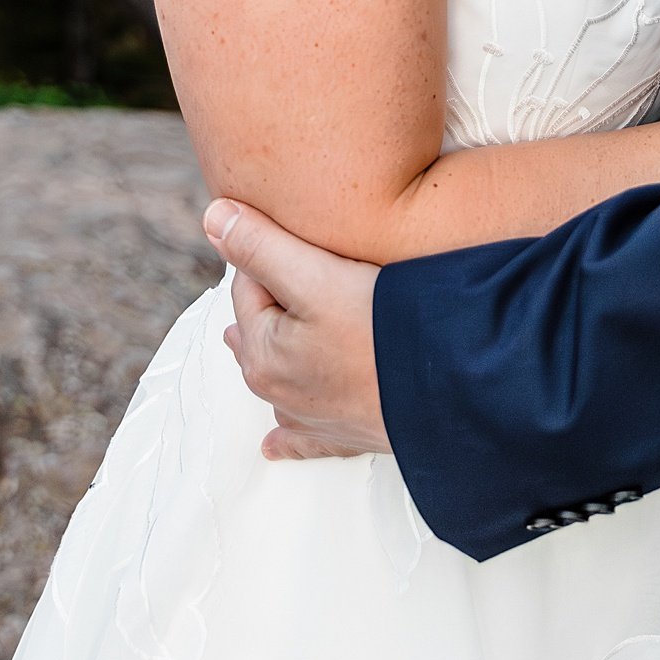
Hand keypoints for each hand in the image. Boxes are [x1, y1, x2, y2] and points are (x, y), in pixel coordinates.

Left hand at [205, 199, 388, 461]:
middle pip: (261, 329)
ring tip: (261, 339)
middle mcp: (276, 392)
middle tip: (295, 273)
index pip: (248, 284)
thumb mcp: (317, 276)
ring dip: (276, 354)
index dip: (273, 253)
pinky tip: (272, 444)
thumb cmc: (381, 329)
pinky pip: (303, 436)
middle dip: (272, 301)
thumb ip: (261, 245)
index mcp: (261, 352)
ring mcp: (310, 420)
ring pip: (277, 377)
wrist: (447, 393)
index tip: (303, 239)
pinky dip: (288, 434)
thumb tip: (212, 215)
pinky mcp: (343, 436)